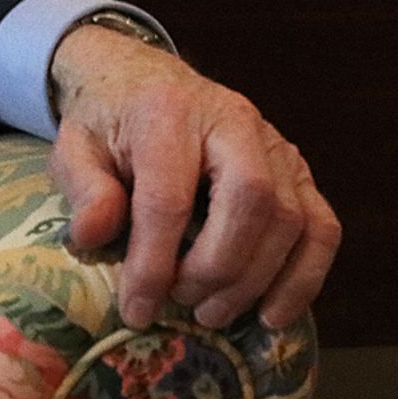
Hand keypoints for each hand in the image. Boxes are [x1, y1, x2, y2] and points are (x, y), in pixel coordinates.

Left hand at [45, 24, 338, 332]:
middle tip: (183, 304)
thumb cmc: (110, 124)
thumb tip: (91, 238)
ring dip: (256, 281)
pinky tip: (272, 316)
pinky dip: (304, 278)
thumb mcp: (75, 147)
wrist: (144, 82)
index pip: (168, 197)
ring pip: (291, 219)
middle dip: (217, 269)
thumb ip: (85, 190)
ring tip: (211, 313)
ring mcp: (275, 145)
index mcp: (169, 112)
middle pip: (250, 201)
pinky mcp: (300, 170)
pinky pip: (322, 228)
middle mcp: (233, 121)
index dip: (154, 262)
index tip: (138, 310)